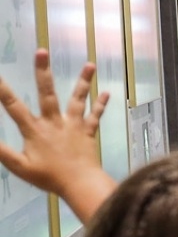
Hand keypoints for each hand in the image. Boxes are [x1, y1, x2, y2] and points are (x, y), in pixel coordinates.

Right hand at [0, 50, 109, 197]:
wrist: (82, 185)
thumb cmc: (49, 177)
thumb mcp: (19, 166)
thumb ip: (1, 150)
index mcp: (35, 130)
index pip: (13, 105)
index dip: (1, 88)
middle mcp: (54, 123)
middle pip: (47, 93)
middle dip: (43, 71)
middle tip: (42, 51)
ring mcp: (74, 126)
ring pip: (77, 100)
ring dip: (83, 82)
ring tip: (90, 64)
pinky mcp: (88, 133)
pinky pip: (95, 117)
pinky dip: (101, 105)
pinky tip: (107, 92)